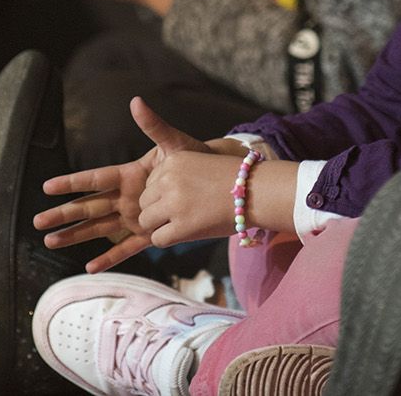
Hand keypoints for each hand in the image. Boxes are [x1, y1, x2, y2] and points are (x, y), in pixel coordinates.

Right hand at [33, 96, 215, 272]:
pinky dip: (109, 257)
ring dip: (75, 235)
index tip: (48, 186)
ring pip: (99, 228)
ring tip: (50, 242)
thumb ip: (153, 125)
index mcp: (129, 174)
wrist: (217, 182)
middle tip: (37, 223)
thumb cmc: (193, 158)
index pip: (95, 178)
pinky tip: (89, 267)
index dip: (72, 182)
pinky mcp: (147, 234)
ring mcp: (134, 216)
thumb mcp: (174, 143)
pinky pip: (126, 247)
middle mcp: (126, 196)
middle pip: (88, 206)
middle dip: (63, 214)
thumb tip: (136, 101)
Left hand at [139, 150, 253, 246]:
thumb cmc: (230, 182)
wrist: (257, 192)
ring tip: (183, 223)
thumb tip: (149, 203)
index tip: (185, 196)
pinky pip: (157, 239)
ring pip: (146, 221)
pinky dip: (167, 239)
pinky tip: (185, 233)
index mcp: (172, 160)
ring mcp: (174, 202)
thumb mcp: (197, 165)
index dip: (163, 194)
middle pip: (143, 202)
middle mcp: (168, 178)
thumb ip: (172, 177)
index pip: (149, 183)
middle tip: (182, 213)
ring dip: (160, 226)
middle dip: (157, 210)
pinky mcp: (181, 225)